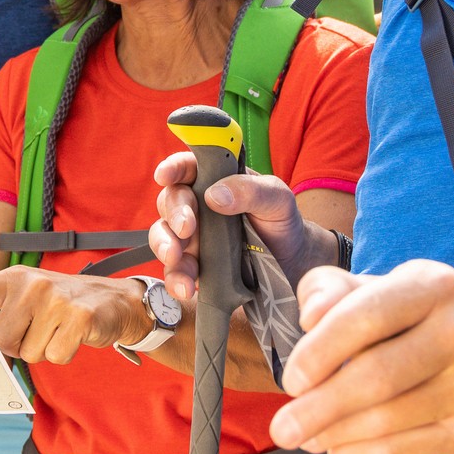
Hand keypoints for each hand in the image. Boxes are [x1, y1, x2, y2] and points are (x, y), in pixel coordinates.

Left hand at [0, 266, 150, 363]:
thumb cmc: (62, 303)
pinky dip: (63, 354)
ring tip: (57, 330)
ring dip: (43, 350)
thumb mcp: (29, 295)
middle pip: (1, 339)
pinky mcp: (78, 318)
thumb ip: (0, 310)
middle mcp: (32, 284)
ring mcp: (55, 300)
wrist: (113, 301)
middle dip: (17, 345)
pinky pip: (54, 356)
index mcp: (14, 278)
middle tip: (37, 331)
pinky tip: (73, 335)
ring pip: (29, 353)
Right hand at [151, 150, 328, 300]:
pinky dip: (175, 278)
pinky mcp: (193, 265)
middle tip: (186, 228)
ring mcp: (192, 237)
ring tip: (176, 258)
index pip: (186, 167)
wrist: (291, 264)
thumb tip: (215, 195)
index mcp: (214, 179)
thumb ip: (250, 190)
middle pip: (170, 201)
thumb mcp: (277, 199)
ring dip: (165, 246)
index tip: (164, 176)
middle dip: (174, 214)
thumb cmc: (281, 221)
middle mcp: (197, 205)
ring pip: (163, 236)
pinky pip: (175, 270)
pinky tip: (185, 286)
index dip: (172, 168)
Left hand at [267, 261, 453, 453]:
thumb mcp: (380, 291)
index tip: (291, 379)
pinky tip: (340, 452)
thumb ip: (330, 291)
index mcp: (434, 285)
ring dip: (333, 435)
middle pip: (374, 376)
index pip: (364, 316)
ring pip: (385, 421)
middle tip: (283, 427)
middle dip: (318, 407)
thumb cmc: (421, 324)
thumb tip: (310, 317)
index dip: (319, 351)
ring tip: (307, 437)